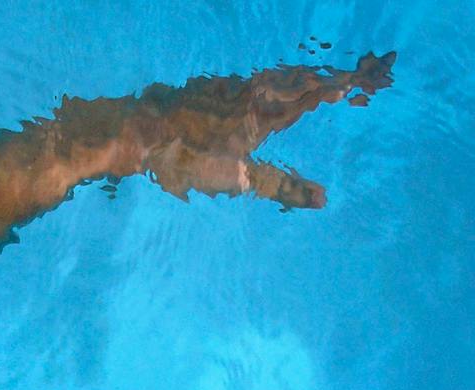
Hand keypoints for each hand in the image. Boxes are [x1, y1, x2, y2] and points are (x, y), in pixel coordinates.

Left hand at [132, 52, 393, 208]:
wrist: (141, 133)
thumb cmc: (189, 158)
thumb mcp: (238, 179)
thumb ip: (280, 187)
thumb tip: (323, 200)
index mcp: (265, 111)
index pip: (312, 94)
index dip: (337, 86)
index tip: (362, 78)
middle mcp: (251, 92)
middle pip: (295, 81)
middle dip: (321, 79)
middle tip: (347, 74)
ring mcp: (227, 88)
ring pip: (271, 80)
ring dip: (293, 80)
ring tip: (311, 81)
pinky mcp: (206, 90)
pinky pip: (247, 83)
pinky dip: (263, 85)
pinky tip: (259, 89)